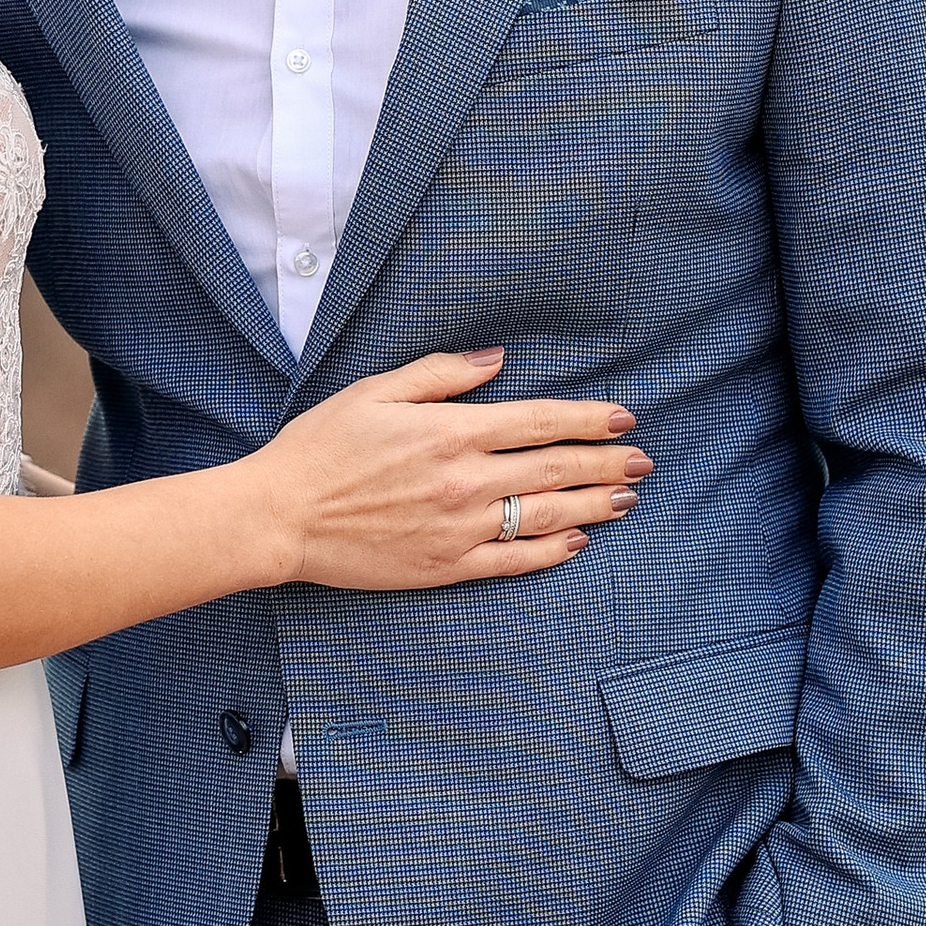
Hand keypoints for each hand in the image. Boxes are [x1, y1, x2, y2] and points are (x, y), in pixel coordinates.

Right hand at [262, 349, 648, 592]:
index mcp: (450, 431)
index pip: (540, 422)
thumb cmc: (321, 447)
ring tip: (625, 498)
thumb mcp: (375, 391)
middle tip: (644, 461)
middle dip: (606, 463)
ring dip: (593, 505)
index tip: (623, 418)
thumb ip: (440, 373)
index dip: (588, 419)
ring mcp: (459, 528)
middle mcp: (465, 480)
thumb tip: (496, 359)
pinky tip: (576, 541)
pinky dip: (551, 551)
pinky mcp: (446, 566)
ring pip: (544, 516)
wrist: (281, 516)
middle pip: (555, 469)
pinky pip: (513, 560)